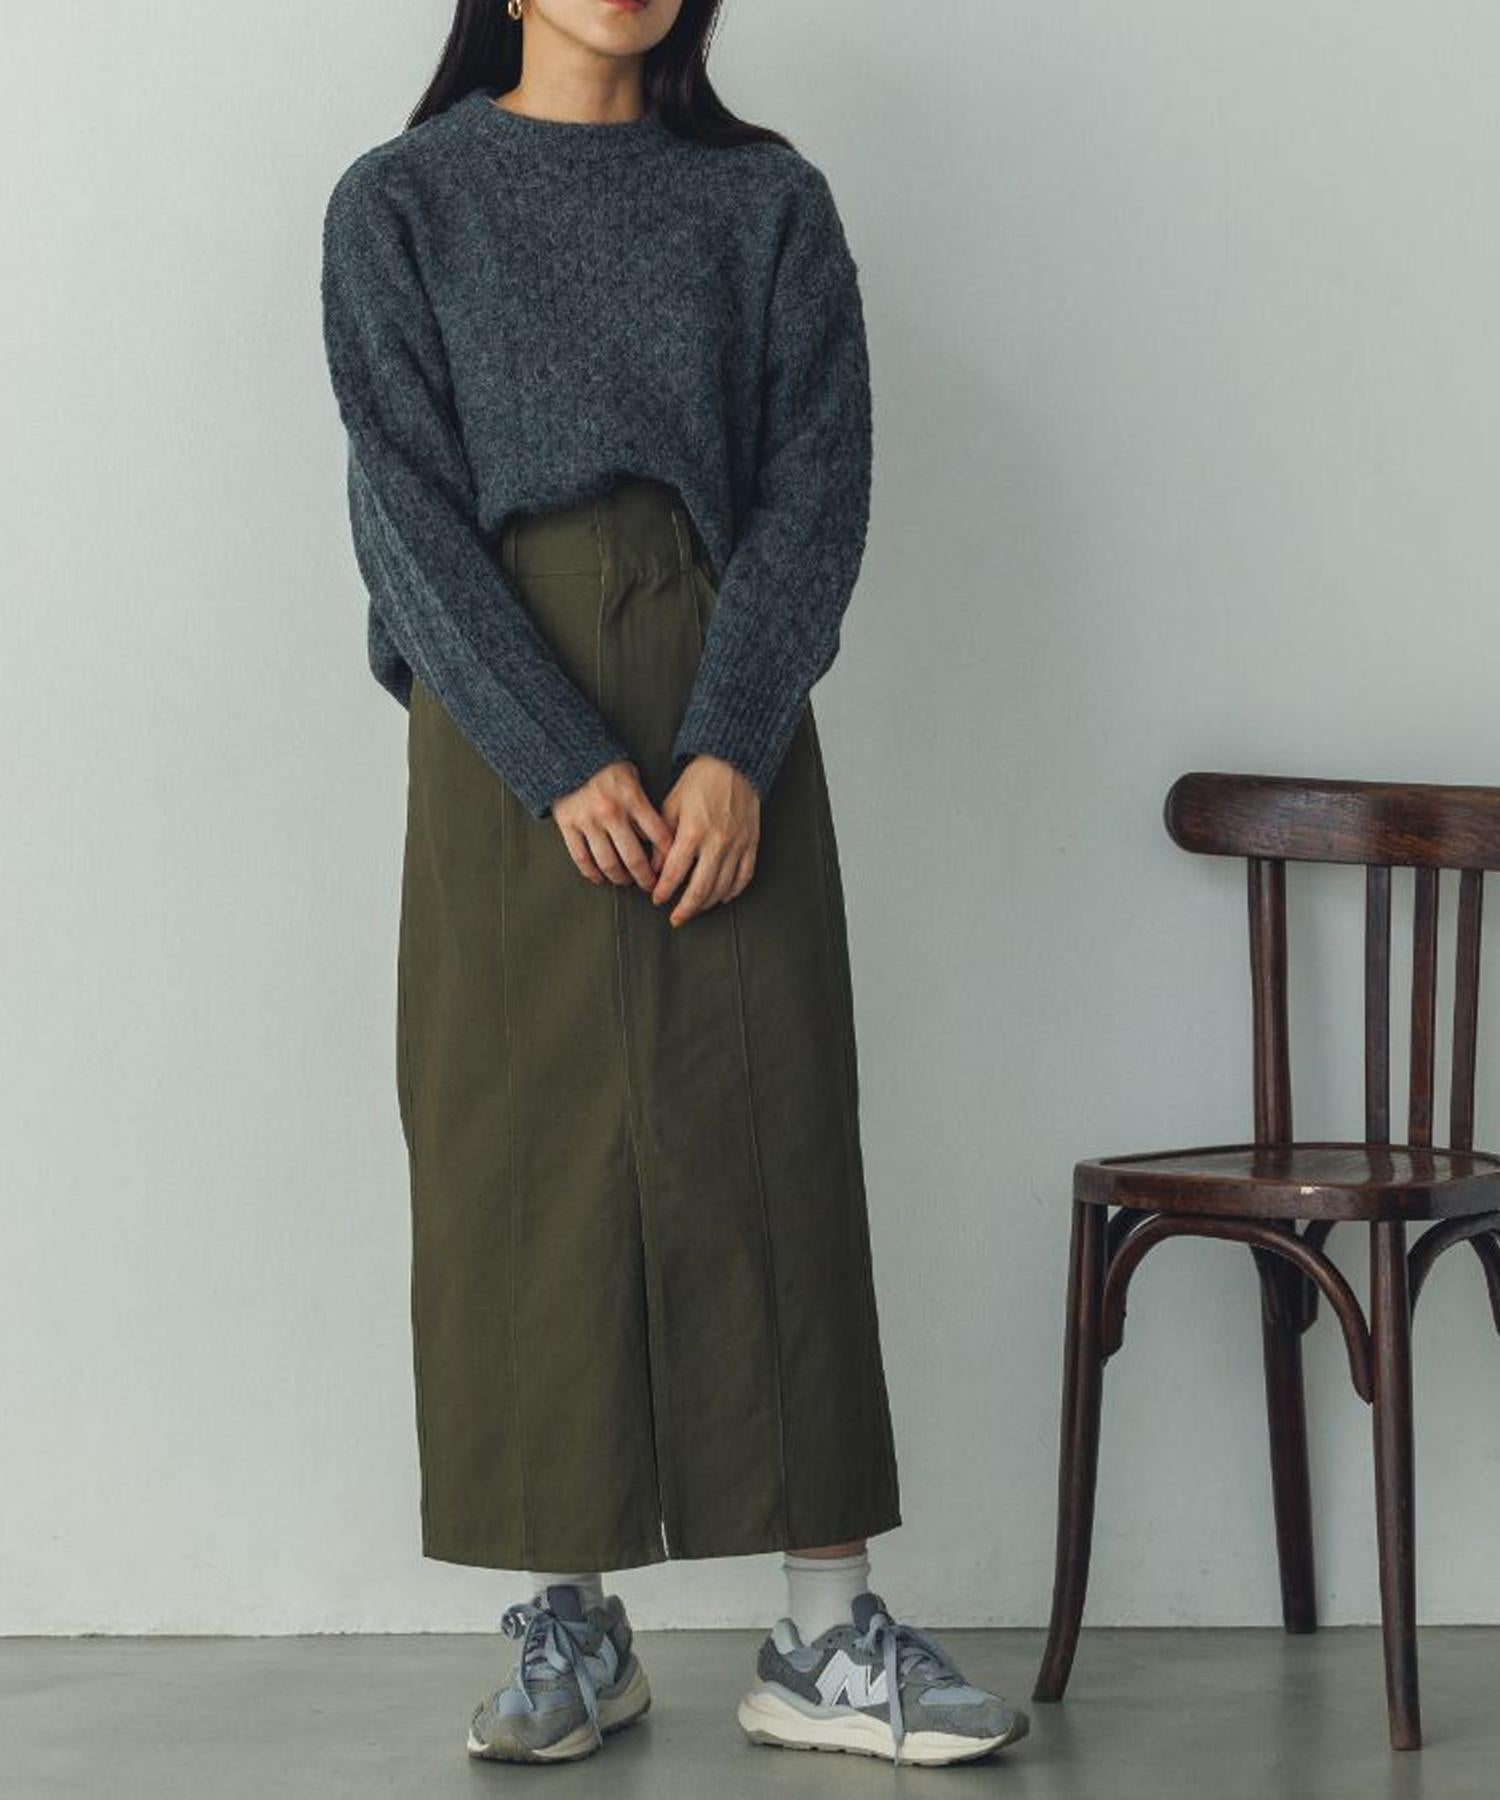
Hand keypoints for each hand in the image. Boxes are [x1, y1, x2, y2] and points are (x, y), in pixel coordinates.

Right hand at [553, 760, 673, 893]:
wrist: (568, 754)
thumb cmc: (605, 767)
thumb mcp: (633, 779)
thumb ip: (643, 807)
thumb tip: (656, 840)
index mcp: (632, 798)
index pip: (658, 836)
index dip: (667, 858)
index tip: (669, 869)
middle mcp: (611, 812)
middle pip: (634, 858)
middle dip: (645, 878)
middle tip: (650, 886)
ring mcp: (588, 821)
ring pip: (608, 863)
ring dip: (620, 878)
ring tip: (625, 881)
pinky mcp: (568, 825)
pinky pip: (582, 858)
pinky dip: (592, 873)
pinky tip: (600, 878)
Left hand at [650, 755, 759, 926]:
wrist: (733, 764)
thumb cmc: (699, 781)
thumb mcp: (671, 805)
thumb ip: (661, 839)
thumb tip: (655, 868)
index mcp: (693, 832)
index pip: (675, 873)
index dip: (664, 891)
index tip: (656, 899)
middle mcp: (717, 842)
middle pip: (700, 888)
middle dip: (685, 908)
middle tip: (676, 918)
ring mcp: (737, 845)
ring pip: (723, 887)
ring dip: (706, 903)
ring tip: (695, 908)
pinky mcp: (751, 843)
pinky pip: (744, 876)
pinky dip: (733, 891)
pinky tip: (722, 897)